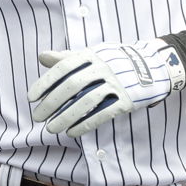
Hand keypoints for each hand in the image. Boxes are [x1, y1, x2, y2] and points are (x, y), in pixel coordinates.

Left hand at [28, 39, 185, 137]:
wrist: (154, 65)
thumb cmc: (116, 61)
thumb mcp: (93, 54)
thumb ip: (67, 57)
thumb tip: (42, 57)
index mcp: (92, 55)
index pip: (63, 68)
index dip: (45, 83)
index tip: (31, 98)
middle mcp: (103, 67)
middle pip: (72, 86)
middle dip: (51, 103)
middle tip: (37, 116)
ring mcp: (116, 83)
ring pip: (86, 102)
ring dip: (66, 117)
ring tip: (51, 129)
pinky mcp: (126, 99)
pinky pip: (103, 113)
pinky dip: (86, 124)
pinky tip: (72, 132)